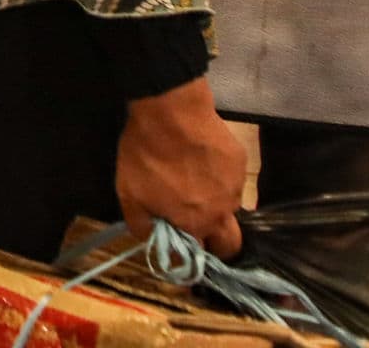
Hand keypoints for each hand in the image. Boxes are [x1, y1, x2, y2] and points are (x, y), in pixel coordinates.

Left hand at [116, 81, 242, 256]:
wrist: (170, 112)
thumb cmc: (146, 156)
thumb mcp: (128, 193)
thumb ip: (140, 224)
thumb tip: (149, 238)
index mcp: (195, 225)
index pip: (201, 257)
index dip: (191, 254)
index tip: (183, 247)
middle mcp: (221, 212)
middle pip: (230, 243)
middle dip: (219, 244)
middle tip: (200, 226)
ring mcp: (235, 187)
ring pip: (230, 207)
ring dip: (216, 204)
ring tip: (196, 182)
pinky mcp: (240, 162)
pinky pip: (232, 179)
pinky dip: (220, 177)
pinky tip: (203, 159)